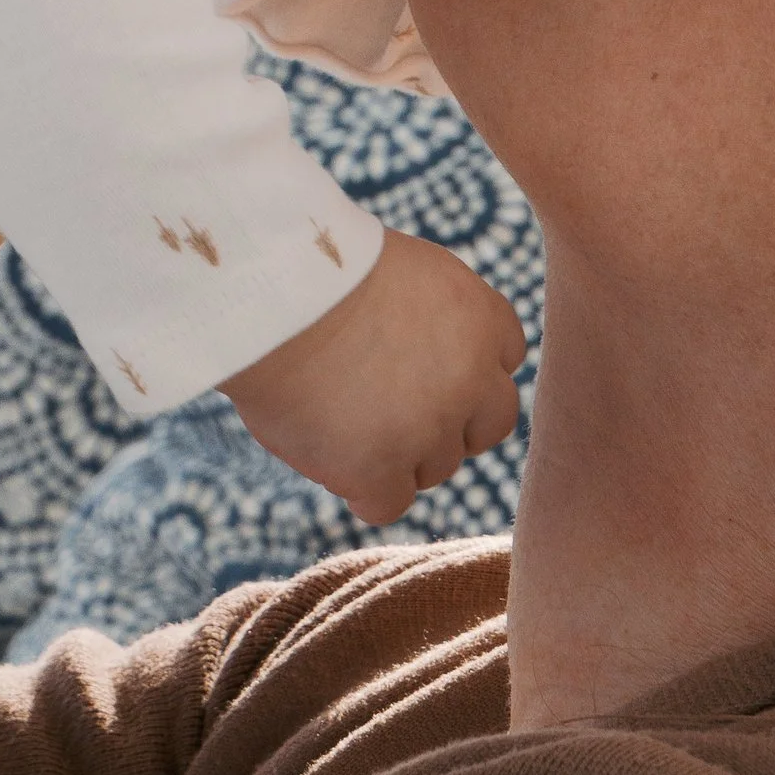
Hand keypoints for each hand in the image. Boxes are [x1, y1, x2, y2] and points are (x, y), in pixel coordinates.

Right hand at [223, 231, 525, 524]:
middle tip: (392, 408)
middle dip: (449, 423)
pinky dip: (364, 490)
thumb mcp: (405, 274)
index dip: (463, 368)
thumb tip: (436, 363)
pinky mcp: (380, 471)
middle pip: (486, 424)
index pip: (504, 360)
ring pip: (436, 467)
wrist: (270, 298)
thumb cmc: (318, 271)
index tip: (420, 362)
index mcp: (480, 317)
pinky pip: (389, 503)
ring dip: (398, 454)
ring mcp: (429, 430)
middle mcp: (471, 378)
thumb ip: (438, 320)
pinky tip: (335, 461)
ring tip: (340, 416)